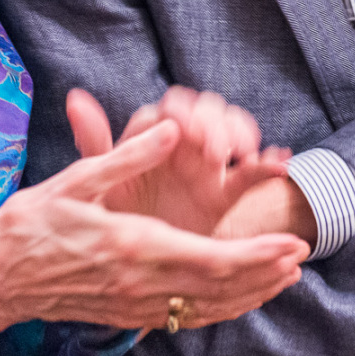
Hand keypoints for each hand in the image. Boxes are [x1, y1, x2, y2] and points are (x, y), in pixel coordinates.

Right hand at [0, 120, 309, 355]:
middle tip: (299, 258)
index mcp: (132, 246)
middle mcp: (139, 283)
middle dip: (264, 274)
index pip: (211, 258)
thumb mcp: (73, 181)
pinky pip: (181, 318)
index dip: (256, 255)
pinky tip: (231, 301)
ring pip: (204, 307)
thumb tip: (168, 128)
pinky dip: (215, 309)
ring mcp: (132, 306)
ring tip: (280, 280)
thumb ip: (126, 156)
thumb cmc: (25, 228)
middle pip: (218, 287)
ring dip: (247, 295)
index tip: (289, 244)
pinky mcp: (123, 316)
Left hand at [68, 86, 291, 235]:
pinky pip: (251, 174)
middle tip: (216, 149)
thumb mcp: (98, 179)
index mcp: (151, 136)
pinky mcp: (226, 193)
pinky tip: (279, 163)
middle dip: (217, 124)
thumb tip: (75, 98)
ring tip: (243, 155)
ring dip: (241, 136)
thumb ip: (96, 141)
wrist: (132, 258)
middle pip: (209, 112)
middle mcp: (181, 143)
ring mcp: (207, 166)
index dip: (183, 113)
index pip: (171, 108)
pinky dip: (268, 165)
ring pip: (233, 131)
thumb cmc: (111, 212)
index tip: (185, 129)